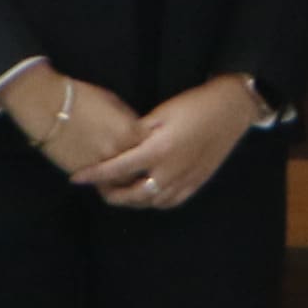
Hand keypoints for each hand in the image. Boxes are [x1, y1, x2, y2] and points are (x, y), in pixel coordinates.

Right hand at [19, 71, 151, 188]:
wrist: (48, 107)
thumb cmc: (82, 98)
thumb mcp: (114, 102)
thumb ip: (130, 121)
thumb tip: (137, 134)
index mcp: (131, 131)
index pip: (152, 148)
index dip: (153, 150)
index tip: (154, 152)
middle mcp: (120, 151)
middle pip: (140, 170)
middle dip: (143, 171)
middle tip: (145, 172)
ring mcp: (103, 165)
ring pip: (122, 182)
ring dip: (125, 183)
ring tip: (128, 182)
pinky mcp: (85, 174)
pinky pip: (102, 184)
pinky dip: (106, 184)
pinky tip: (108, 181)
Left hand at [84, 75, 262, 212]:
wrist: (231, 110)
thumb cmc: (193, 105)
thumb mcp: (161, 113)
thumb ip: (137, 133)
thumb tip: (117, 146)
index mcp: (157, 151)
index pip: (117, 170)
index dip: (95, 175)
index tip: (77, 179)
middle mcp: (169, 172)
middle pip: (132, 195)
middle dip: (112, 194)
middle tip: (99, 188)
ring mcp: (184, 180)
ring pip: (151, 202)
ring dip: (132, 201)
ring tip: (119, 191)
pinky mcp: (197, 183)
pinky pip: (170, 201)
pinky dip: (153, 201)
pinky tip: (147, 194)